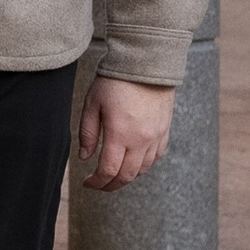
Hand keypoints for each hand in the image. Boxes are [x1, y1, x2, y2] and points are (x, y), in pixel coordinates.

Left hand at [77, 74, 172, 190]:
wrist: (146, 64)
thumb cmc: (114, 81)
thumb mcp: (92, 104)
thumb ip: (88, 133)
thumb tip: (85, 158)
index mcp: (120, 133)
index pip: (109, 170)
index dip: (97, 182)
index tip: (87, 183)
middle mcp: (141, 139)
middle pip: (127, 175)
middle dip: (111, 185)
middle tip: (99, 185)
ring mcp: (156, 136)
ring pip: (143, 169)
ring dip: (127, 176)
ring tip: (113, 174)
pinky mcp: (165, 130)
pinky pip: (156, 157)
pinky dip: (144, 165)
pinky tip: (133, 163)